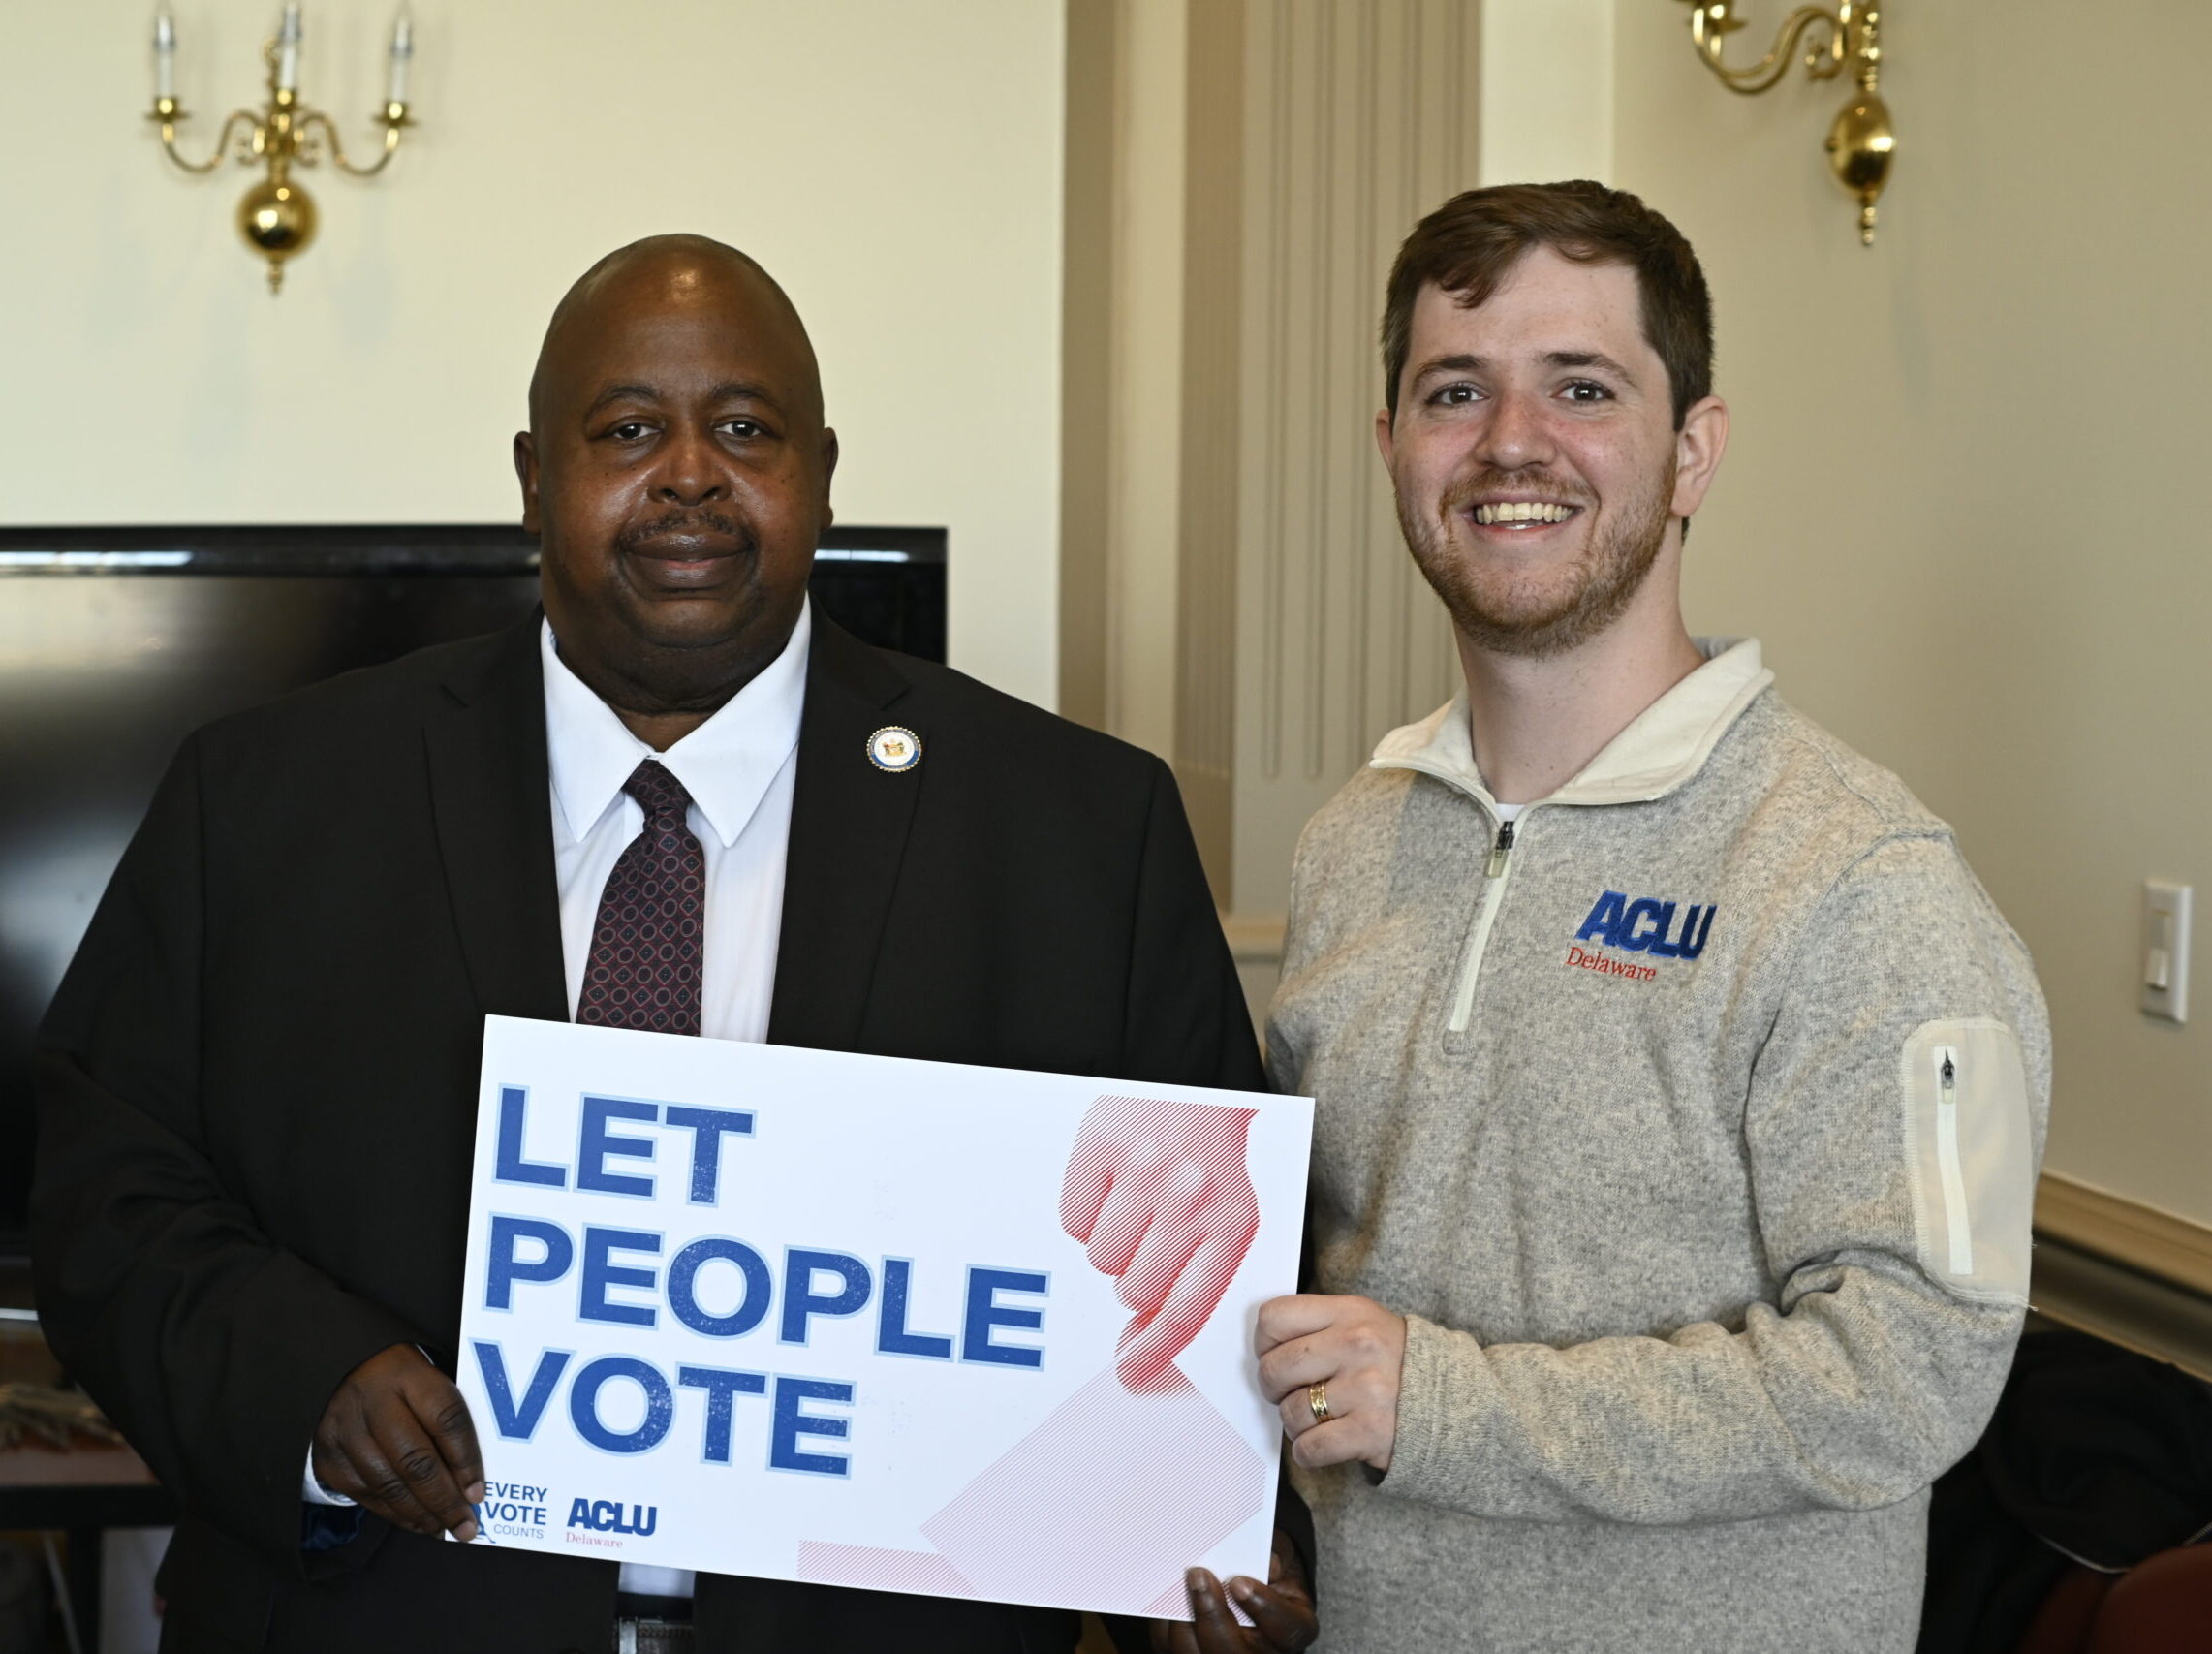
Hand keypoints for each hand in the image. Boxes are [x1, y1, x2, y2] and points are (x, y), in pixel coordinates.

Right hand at [311, 1344, 483, 1541]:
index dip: (466, 1459)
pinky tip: (417, 1521)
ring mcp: (345, 1430)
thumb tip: (473, 1477)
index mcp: (407, 1373)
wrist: (335, 1368)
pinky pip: (364, 1494)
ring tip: (445, 1528)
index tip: (479, 1493)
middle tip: (466, 1526)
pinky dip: (394, 1513)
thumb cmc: (398, 1378)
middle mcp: (373, 1401)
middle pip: (415, 1460)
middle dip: (445, 1500)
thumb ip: (447, 1417)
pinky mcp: (327, 1455)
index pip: (446, 1418)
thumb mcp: (425, 1377)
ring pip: (388, 1483)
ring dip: (421, 1513)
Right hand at [1061, 1098, 1258, 1389]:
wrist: (1201, 1088)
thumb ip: (1196, 1280)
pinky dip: (1087, 1212)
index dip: (1153, 1352)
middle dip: (1134, 1280)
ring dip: (1112, 1245)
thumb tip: (1143, 1342)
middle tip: (1149, 1243)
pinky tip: (1114, 1186)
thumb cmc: (1213, 1165)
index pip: (1185, 1312)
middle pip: (1135, 1290)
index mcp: (1231, 1225)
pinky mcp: (1104, 1146)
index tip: (1130, 1374)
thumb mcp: (1227, 1219)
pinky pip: (1074, 1220)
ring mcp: (1144, 1171)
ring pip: (1101, 1258)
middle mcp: (1189, 1199)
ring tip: (1135, 1208)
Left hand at [1149, 1531, 1316, 1653]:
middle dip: (1212, 1615)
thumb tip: (1267, 1565)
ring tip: (1177, 1583)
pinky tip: (1164, 1596)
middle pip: (1234, 1652)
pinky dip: (1164, 1625)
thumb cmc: (1266, 1568)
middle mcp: (1264, 1653)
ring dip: (1183, 1621)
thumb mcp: (1279, 1553)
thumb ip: (1273, 1554)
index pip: (1286, 1629)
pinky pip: (1171, 1648)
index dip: (1263, 1607)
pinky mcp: (1196, 1653)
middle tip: (1198, 1576)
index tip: (1239, 1582)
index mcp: (1293, 1628)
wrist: (1252, 1582)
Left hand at [1256, 1295, 1405, 1471]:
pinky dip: (1308, 1453)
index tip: (1275, 1356)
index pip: (1274, 1318)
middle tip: (1290, 1394)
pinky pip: (1310, 1448)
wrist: (1455, 1403)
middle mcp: (1357, 1345)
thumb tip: (1264, 1349)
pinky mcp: (1371, 1431)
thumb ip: (1319, 1326)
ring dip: (1294, 1424)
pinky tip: (1323, 1444)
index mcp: (1351, 1312)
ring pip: (1290, 1412)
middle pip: (1274, 1368)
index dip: (1264, 1343)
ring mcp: (1365, 1389)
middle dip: (1273, 1388)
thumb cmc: (1396, 1363)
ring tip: (1316, 1419)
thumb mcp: (1364, 1323)